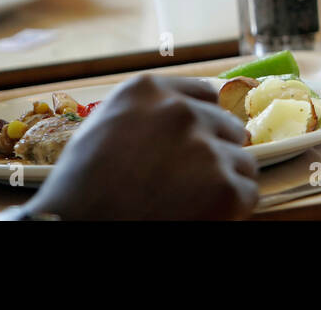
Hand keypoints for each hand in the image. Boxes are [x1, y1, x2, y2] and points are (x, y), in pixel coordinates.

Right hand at [22, 75, 260, 219]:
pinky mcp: (223, 188)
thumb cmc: (79, 191)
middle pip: (227, 126)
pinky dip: (231, 209)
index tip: (195, 145)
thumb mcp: (102, 130)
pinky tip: (199, 215)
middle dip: (214, 153)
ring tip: (187, 201)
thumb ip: (145, 112)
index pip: (205, 95)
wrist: (73, 230)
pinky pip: (247, 193)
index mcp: (147, 91)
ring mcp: (203, 148)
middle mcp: (179, 111)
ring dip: (224, 181)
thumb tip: (188, 107)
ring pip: (242, 160)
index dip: (203, 124)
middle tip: (185, 182)